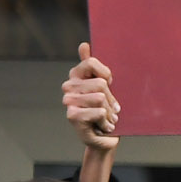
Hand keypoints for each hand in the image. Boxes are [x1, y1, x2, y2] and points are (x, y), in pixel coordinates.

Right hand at [64, 43, 119, 181]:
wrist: (105, 138)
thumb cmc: (108, 109)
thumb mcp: (107, 86)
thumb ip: (94, 65)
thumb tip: (83, 44)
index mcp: (76, 76)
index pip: (91, 62)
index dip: (106, 73)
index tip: (111, 83)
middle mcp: (68, 87)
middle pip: (100, 83)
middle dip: (112, 98)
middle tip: (111, 108)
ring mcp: (68, 102)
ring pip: (100, 98)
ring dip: (110, 111)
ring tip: (108, 117)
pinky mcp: (72, 117)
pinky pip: (98, 111)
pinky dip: (107, 121)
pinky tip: (104, 126)